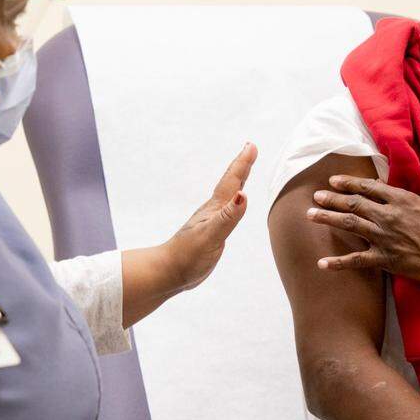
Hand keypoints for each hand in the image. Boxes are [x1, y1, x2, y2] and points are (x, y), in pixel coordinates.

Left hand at [162, 142, 256, 290]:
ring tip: (243, 171)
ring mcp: (211, 222)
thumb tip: (243, 195)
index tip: (251, 146)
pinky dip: (233, 202)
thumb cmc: (188, 256)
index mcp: (214, 209)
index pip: (232, 182)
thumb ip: (228, 216)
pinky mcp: (210, 234)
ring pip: (228, 196)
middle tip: (250, 149)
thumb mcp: (211, 236)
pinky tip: (231, 205)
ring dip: (237, 181)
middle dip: (241, 166)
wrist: (168, 273)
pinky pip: (226, 211)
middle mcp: (213, 212)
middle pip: (230, 184)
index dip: (242, 164)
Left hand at [306, 175, 419, 281]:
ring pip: (350, 224)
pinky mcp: (386, 259)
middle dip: (332, 198)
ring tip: (311, 215)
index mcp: (400, 200)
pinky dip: (338, 263)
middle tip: (316, 196)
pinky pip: (357, 260)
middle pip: (354, 203)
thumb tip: (385, 188)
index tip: (333, 180)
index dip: (348, 183)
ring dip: (328, 218)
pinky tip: (322, 263)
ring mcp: (385, 237)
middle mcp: (388, 216)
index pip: (368, 187)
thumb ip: (403, 198)